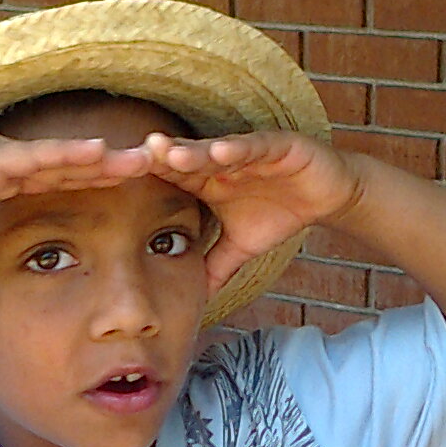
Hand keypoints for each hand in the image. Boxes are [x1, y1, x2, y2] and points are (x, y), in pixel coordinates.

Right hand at [0, 132, 151, 286]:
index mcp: (4, 177)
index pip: (60, 178)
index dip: (95, 179)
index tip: (129, 184)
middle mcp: (7, 161)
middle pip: (71, 163)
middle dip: (111, 165)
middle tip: (154, 164)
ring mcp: (0, 157)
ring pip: (62, 156)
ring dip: (103, 158)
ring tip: (142, 159)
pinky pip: (39, 158)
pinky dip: (70, 156)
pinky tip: (101, 154)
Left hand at [143, 130, 363, 292]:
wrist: (325, 196)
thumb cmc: (279, 214)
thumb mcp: (242, 247)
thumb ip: (216, 268)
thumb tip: (196, 301)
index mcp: (209, 181)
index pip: (174, 180)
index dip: (151, 182)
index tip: (120, 187)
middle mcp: (223, 162)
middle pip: (186, 159)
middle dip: (161, 159)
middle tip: (131, 159)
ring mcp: (248, 151)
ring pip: (215, 150)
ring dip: (192, 151)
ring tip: (167, 154)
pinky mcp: (277, 145)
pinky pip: (255, 147)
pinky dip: (240, 149)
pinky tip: (221, 152)